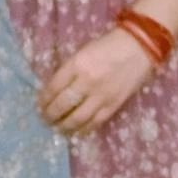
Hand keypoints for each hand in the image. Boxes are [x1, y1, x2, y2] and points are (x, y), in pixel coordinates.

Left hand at [37, 28, 155, 135]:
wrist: (139, 47)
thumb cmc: (108, 46)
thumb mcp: (82, 52)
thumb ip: (69, 70)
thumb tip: (53, 90)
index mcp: (76, 64)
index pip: (53, 87)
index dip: (43, 99)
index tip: (39, 105)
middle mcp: (87, 81)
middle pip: (62, 105)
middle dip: (50, 115)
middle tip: (45, 119)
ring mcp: (101, 95)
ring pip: (77, 118)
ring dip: (63, 126)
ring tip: (57, 128)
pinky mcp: (114, 105)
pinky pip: (95, 122)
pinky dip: (82, 129)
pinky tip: (75, 131)